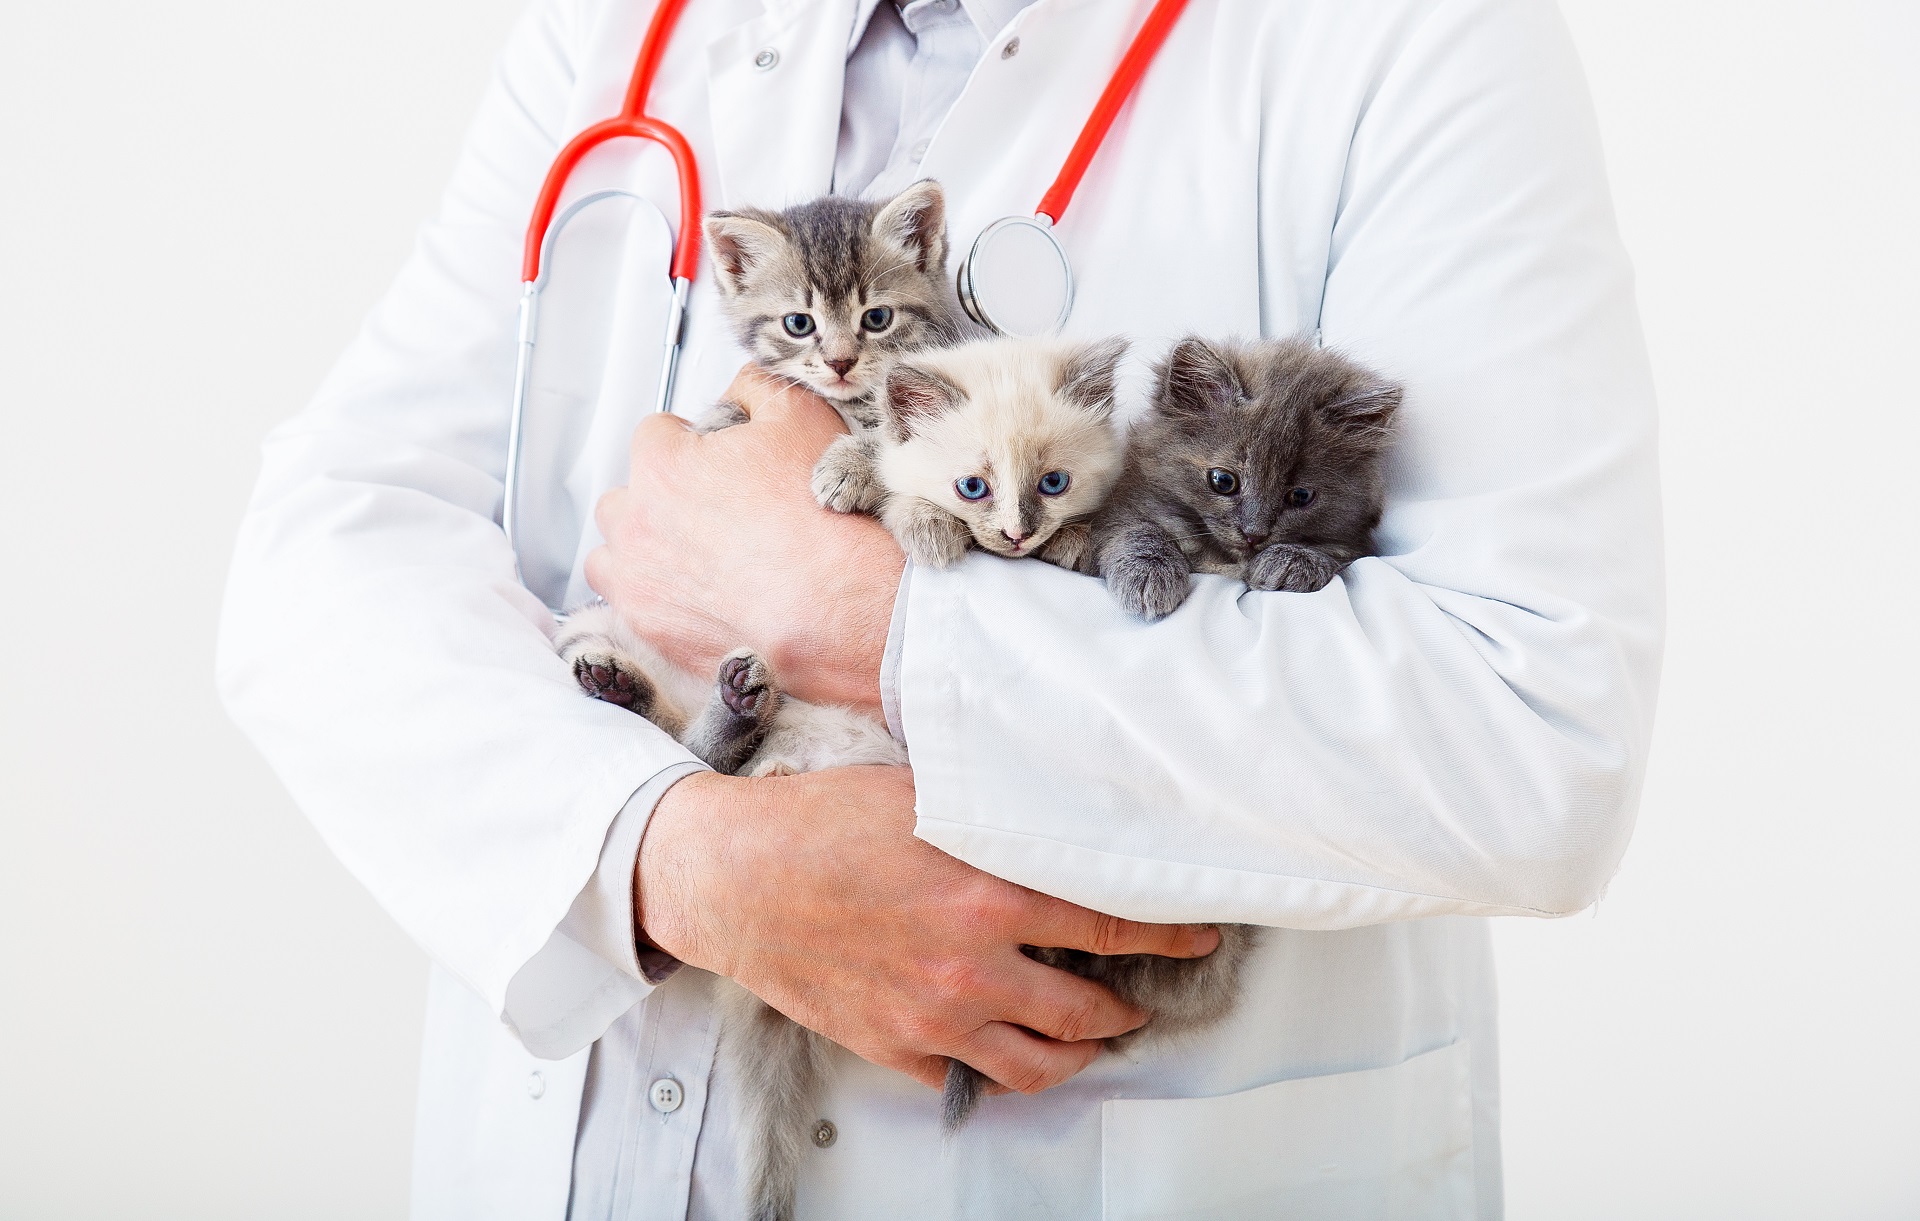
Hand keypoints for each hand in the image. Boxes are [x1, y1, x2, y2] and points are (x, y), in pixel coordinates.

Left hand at [587, 366, 903, 713]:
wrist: (841, 607)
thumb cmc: (821, 519)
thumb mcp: (801, 417)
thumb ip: (756, 389)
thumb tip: (739, 389)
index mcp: (662, 464)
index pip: (655, 435)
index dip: (691, 445)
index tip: (720, 465)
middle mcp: (636, 523)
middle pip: (627, 496)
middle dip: (659, 499)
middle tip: (712, 513)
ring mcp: (638, 582)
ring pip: (614, 555)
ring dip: (643, 551)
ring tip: (695, 560)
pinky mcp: (652, 631)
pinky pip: (631, 607)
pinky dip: (657, 600)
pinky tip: (700, 598)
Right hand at [638, 767, 1222, 1093]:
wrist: (734, 876)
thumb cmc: (820, 823)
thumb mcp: (921, 794)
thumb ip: (996, 814)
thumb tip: (1054, 812)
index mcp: (989, 895)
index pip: (1111, 924)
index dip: (1167, 935)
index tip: (1197, 935)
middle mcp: (972, 966)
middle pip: (1087, 1009)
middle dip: (1129, 1006)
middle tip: (1144, 997)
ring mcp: (933, 1016)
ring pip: (1038, 1063)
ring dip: (1078, 1053)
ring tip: (1092, 1038)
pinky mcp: (894, 1045)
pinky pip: (966, 1075)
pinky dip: (1001, 1067)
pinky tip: (1010, 1049)